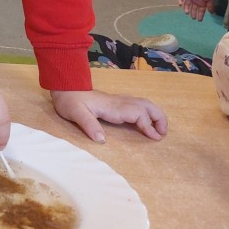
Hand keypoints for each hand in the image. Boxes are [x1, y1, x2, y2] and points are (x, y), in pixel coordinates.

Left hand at [50, 89, 166, 142]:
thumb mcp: (75, 114)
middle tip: (163, 134)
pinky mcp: (116, 102)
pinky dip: (148, 113)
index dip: (148, 125)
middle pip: (147, 105)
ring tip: (159, 130)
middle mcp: (119, 102)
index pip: (138, 113)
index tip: (154, 137)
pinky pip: (137, 105)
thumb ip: (89, 125)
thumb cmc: (70, 101)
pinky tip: (146, 122)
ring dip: (155, 114)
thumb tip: (102, 140)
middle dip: (159, 118)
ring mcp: (118, 100)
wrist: (65, 87)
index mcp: (112, 106)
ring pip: (144, 103)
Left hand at [179, 0, 216, 19]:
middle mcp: (195, 2)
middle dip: (193, 13)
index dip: (200, 15)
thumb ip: (210, 6)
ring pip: (187, 5)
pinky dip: (180, 1)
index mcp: (201, 4)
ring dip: (186, 8)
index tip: (199, 20)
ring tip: (186, 12)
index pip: (200, 11)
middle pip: (193, 9)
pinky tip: (180, 5)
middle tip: (192, 17)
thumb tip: (211, 13)